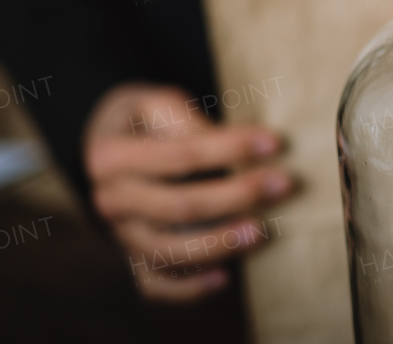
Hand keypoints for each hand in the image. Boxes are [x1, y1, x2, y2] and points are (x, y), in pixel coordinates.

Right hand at [84, 83, 293, 301]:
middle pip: (178, 206)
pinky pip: (156, 285)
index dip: (229, 149)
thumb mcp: (158, 104)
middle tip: (283, 185)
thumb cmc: (145, 122)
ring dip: (219, 244)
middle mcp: (111, 201)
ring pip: (168, 251)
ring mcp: (121, 235)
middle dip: (236, 197)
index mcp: (111, 157)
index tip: (274, 143)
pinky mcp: (134, 259)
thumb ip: (188, 120)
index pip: (180, 156)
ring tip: (262, 232)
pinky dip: (188, 288)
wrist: (109, 150)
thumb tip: (230, 147)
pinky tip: (225, 277)